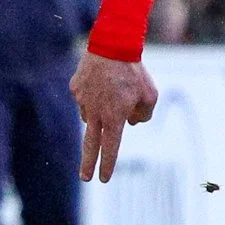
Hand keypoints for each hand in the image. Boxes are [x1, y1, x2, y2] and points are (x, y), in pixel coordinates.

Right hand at [70, 49, 158, 182]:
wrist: (113, 45)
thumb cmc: (135, 72)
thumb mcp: (150, 96)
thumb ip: (143, 115)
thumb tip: (130, 122)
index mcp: (114, 117)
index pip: (111, 147)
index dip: (108, 164)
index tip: (103, 178)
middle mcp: (95, 112)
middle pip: (91, 144)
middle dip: (88, 163)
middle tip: (85, 178)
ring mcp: (82, 101)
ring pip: (91, 116)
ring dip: (100, 113)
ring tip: (112, 93)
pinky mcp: (75, 89)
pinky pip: (85, 99)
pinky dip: (93, 96)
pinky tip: (102, 83)